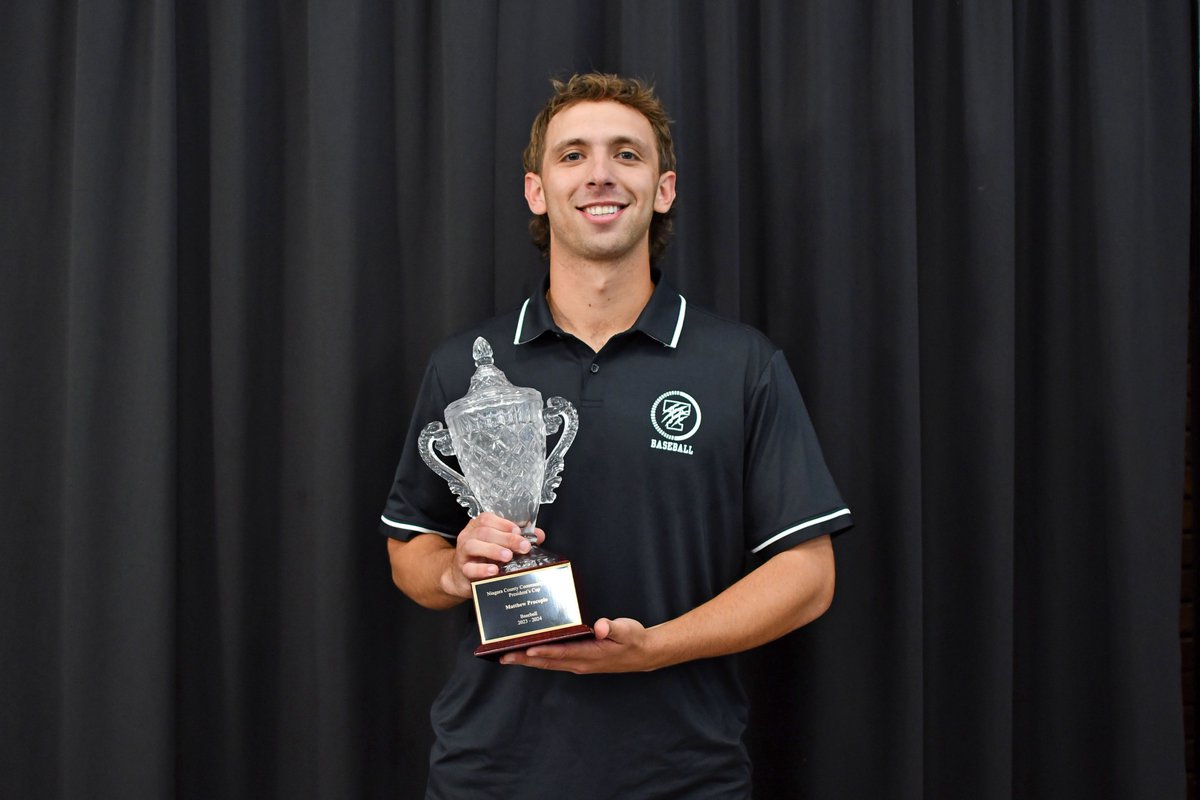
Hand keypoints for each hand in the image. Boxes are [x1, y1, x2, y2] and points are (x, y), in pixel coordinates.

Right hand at [440, 513, 544, 598]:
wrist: (461, 577)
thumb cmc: (482, 557)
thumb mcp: (500, 545)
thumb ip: (518, 538)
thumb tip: (539, 535)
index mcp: (478, 527)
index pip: (488, 519)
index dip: (504, 524)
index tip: (519, 531)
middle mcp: (469, 537)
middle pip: (484, 532)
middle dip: (506, 538)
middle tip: (523, 546)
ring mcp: (463, 553)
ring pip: (473, 546)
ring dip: (493, 550)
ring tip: (508, 556)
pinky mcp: (462, 570)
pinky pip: (469, 568)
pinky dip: (482, 569)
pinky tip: (493, 570)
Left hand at [499, 617, 659, 673]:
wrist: (644, 654)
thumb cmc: (634, 640)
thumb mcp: (627, 630)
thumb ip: (614, 628)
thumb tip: (602, 626)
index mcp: (589, 655)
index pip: (561, 653)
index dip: (544, 651)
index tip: (526, 649)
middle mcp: (580, 663)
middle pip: (547, 662)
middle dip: (524, 659)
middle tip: (502, 656)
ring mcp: (578, 664)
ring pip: (548, 663)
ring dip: (527, 660)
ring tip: (506, 656)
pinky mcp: (578, 661)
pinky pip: (554, 661)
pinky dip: (538, 658)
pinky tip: (528, 652)